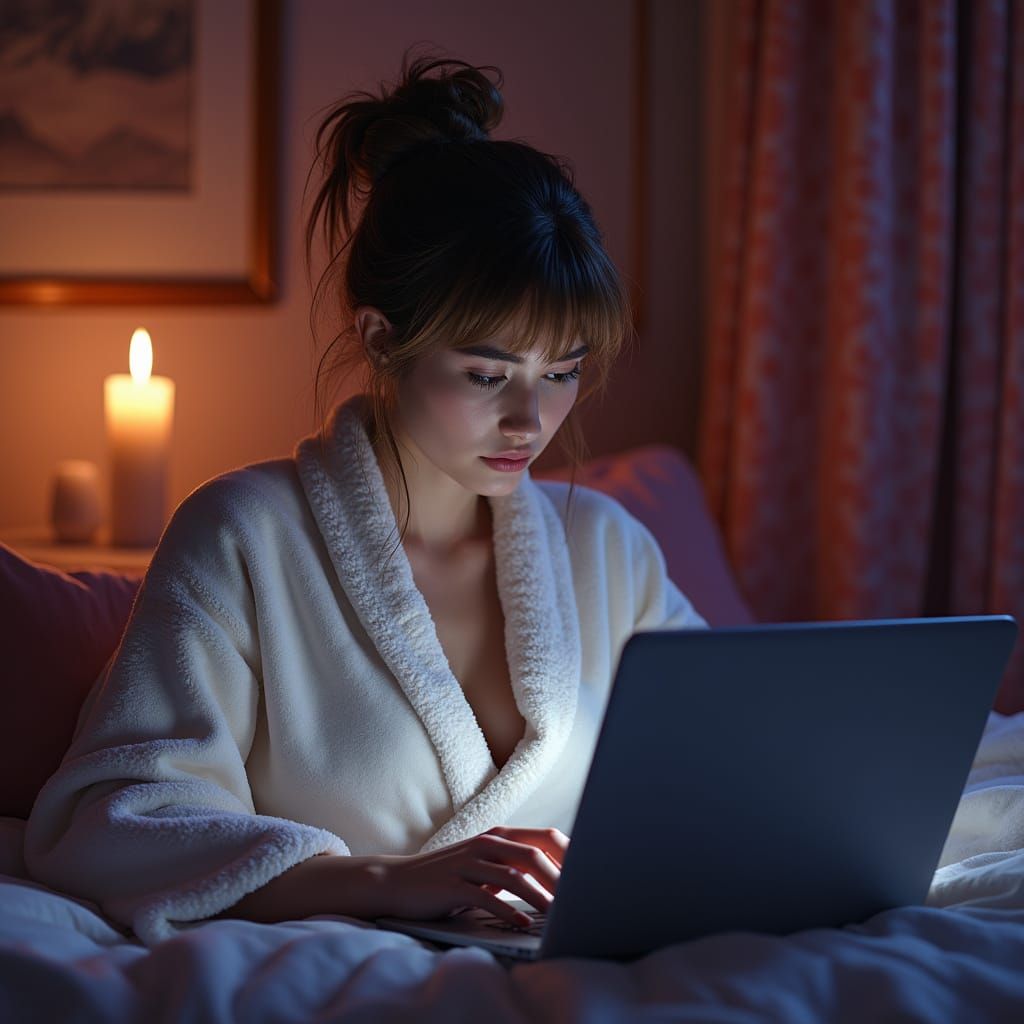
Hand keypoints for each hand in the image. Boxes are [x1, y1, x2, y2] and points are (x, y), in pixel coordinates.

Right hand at [370, 826, 567, 927]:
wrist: (398, 882)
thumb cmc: (450, 877)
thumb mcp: (486, 866)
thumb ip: (516, 867)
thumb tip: (559, 880)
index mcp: (500, 836)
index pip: (546, 837)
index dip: (571, 856)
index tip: (592, 876)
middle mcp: (487, 843)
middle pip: (534, 854)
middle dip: (561, 878)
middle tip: (581, 901)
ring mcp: (469, 862)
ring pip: (514, 875)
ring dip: (540, 897)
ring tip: (559, 916)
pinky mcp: (453, 885)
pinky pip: (486, 897)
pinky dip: (508, 912)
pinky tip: (523, 925)